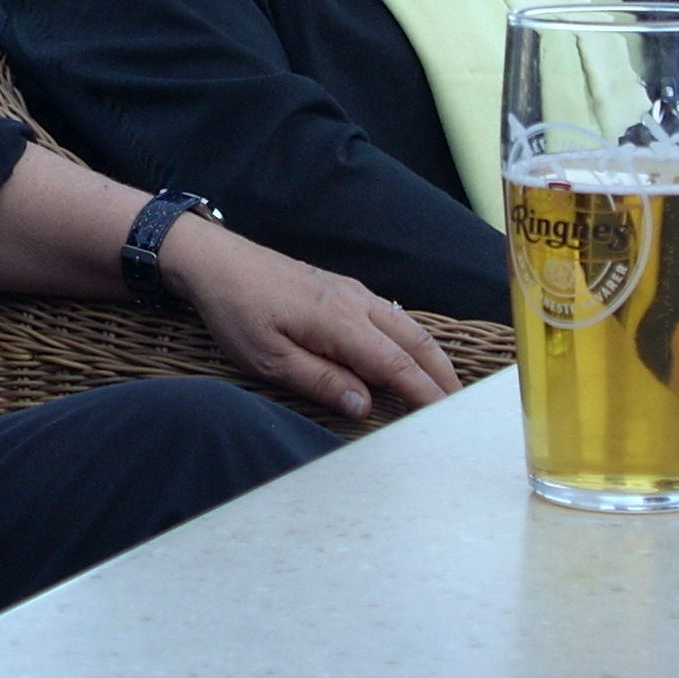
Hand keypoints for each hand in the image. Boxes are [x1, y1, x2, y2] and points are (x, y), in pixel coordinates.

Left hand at [156, 217, 459, 418]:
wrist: (216, 261)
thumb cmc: (237, 311)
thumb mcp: (269, 359)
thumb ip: (320, 381)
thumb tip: (366, 405)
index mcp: (340, 322)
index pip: (396, 364)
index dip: (425, 392)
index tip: (448, 416)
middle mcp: (356, 302)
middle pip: (414, 341)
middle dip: (442, 374)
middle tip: (462, 406)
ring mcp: (352, 292)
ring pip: (407, 325)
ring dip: (431, 356)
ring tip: (447, 385)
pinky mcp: (342, 289)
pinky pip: (391, 316)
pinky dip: (412, 339)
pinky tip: (411, 354)